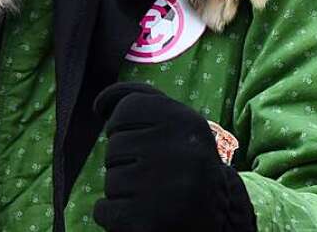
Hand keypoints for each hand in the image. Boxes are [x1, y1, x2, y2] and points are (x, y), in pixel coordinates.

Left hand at [92, 83, 256, 231]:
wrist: (218, 219)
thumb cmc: (185, 162)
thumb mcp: (175, 121)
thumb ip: (137, 98)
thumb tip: (98, 105)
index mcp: (186, 122)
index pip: (127, 108)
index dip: (129, 127)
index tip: (150, 143)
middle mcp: (178, 152)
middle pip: (114, 146)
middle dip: (127, 162)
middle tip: (158, 176)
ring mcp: (163, 189)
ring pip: (110, 180)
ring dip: (124, 191)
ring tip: (154, 196)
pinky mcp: (146, 222)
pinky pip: (103, 210)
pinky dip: (114, 215)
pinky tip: (143, 215)